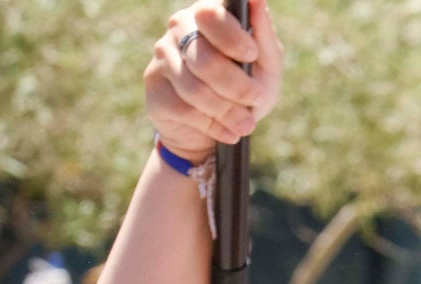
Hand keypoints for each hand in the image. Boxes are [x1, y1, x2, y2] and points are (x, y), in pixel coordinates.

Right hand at [145, 2, 282, 164]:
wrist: (218, 127)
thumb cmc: (246, 89)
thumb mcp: (266, 67)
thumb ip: (265, 37)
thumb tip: (258, 0)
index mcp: (208, 14)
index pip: (211, 14)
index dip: (232, 37)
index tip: (251, 55)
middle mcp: (181, 27)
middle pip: (204, 58)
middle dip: (236, 86)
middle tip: (256, 99)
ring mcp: (163, 54)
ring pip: (194, 88)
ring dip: (226, 111)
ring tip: (246, 124)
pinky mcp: (154, 84)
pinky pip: (182, 108)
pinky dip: (212, 125)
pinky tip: (228, 132)